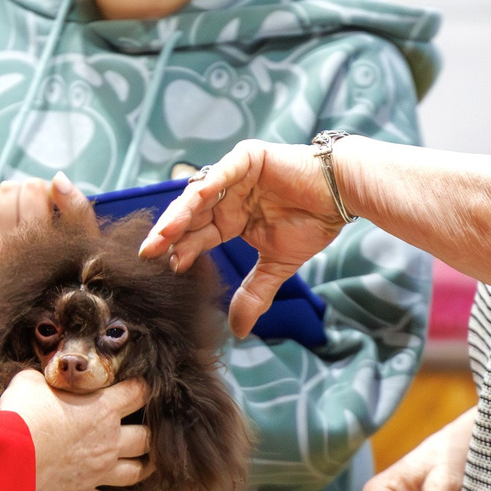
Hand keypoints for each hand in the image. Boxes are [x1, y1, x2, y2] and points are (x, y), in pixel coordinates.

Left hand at [0, 171, 95, 265]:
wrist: (50, 305)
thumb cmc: (70, 264)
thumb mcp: (85, 237)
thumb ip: (77, 205)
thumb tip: (57, 178)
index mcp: (37, 245)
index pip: (32, 189)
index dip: (43, 190)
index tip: (49, 205)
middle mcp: (6, 251)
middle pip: (6, 190)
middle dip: (21, 193)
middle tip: (32, 210)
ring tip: (10, 215)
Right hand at [1, 367, 151, 490]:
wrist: (8, 457)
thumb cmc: (21, 414)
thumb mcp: (30, 382)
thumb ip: (44, 379)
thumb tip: (41, 379)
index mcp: (103, 408)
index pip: (138, 393)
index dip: (144, 388)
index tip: (143, 387)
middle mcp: (109, 441)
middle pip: (146, 438)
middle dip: (151, 432)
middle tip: (149, 428)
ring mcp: (98, 471)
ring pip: (136, 472)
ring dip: (146, 468)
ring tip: (150, 465)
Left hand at [138, 139, 349, 335]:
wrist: (341, 197)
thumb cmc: (312, 223)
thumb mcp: (277, 265)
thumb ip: (254, 293)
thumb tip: (239, 331)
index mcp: (230, 219)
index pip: (198, 236)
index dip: (182, 251)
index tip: (168, 269)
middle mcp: (227, 196)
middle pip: (190, 216)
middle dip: (169, 234)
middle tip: (148, 253)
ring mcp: (234, 175)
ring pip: (199, 194)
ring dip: (180, 213)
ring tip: (163, 233)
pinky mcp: (247, 158)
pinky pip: (222, 172)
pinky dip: (207, 185)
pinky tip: (192, 200)